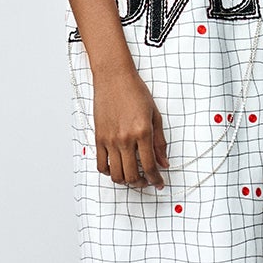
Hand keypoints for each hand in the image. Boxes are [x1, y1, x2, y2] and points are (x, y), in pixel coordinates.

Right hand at [92, 64, 169, 187]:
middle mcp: (125, 139)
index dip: (156, 180)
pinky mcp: (98, 138)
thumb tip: (164, 163)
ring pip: (116, 174)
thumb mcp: (155, 116)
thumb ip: (159, 142)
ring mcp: (110, 140)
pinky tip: (117, 168)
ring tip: (132, 177)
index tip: (159, 183)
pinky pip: (101, 164)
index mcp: (142, 132)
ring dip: (126, 181)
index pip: (150, 166)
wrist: (114, 77)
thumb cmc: (135, 92)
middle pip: (132, 176)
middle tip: (147, 182)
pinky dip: (109, 172)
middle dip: (142, 184)